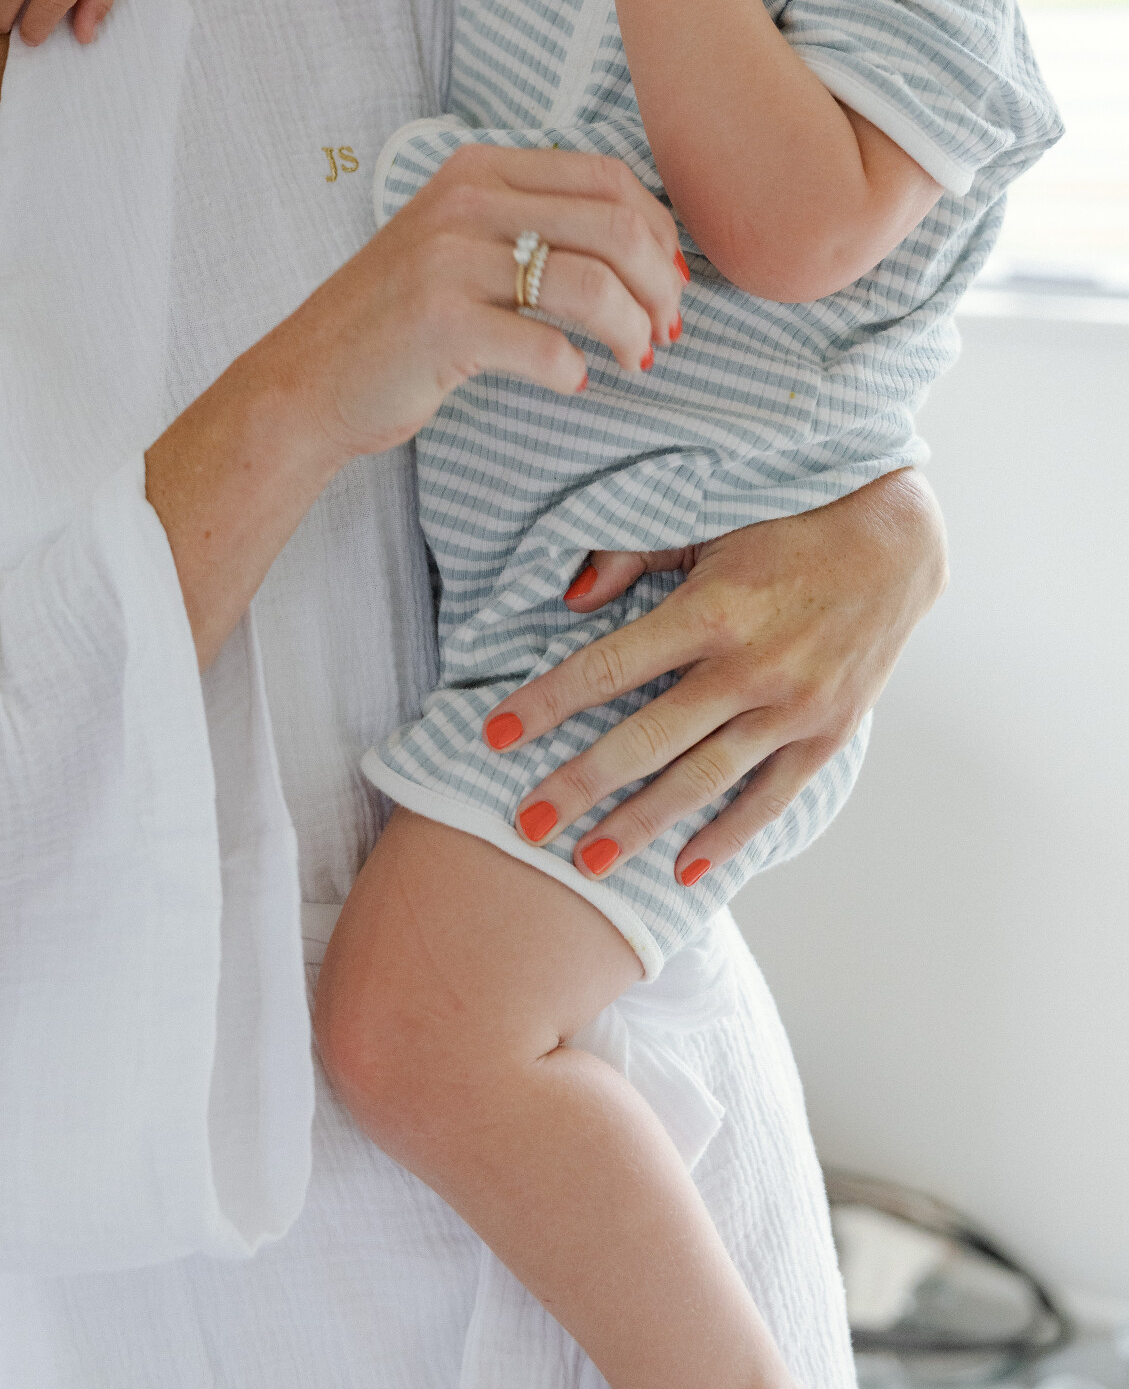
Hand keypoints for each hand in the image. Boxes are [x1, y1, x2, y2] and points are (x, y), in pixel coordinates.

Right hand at [287, 144, 686, 456]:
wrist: (308, 378)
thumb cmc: (398, 317)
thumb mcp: (457, 238)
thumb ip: (532, 220)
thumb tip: (647, 242)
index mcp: (478, 169)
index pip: (606, 177)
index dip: (660, 231)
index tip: (671, 281)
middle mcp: (464, 202)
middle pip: (614, 226)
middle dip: (660, 285)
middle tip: (667, 330)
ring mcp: (448, 260)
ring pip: (592, 285)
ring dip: (633, 330)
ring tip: (635, 360)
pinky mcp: (441, 324)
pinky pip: (547, 347)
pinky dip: (575, 371)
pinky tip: (572, 381)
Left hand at [488, 471, 946, 879]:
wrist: (894, 545)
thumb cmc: (786, 525)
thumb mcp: (708, 522)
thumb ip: (634, 556)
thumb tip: (570, 599)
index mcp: (711, 609)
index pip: (609, 667)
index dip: (547, 704)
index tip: (495, 736)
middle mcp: (750, 667)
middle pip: (646, 740)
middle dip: (580, 785)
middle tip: (525, 825)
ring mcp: (792, 708)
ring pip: (701, 780)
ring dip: (641, 825)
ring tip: (588, 861)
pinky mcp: (827, 733)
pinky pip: (770, 797)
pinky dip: (728, 836)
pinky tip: (685, 867)